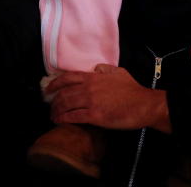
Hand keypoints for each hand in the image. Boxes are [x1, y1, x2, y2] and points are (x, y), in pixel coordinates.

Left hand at [47, 64, 170, 131]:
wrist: (143, 104)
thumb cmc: (132, 89)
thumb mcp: (118, 72)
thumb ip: (105, 69)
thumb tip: (95, 69)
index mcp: (93, 77)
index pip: (68, 77)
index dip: (55, 83)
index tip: (48, 89)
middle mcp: (89, 88)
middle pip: (64, 93)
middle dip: (54, 101)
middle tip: (51, 107)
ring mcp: (91, 102)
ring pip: (66, 105)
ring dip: (56, 111)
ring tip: (53, 116)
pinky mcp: (94, 116)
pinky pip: (73, 117)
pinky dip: (63, 119)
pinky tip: (59, 122)